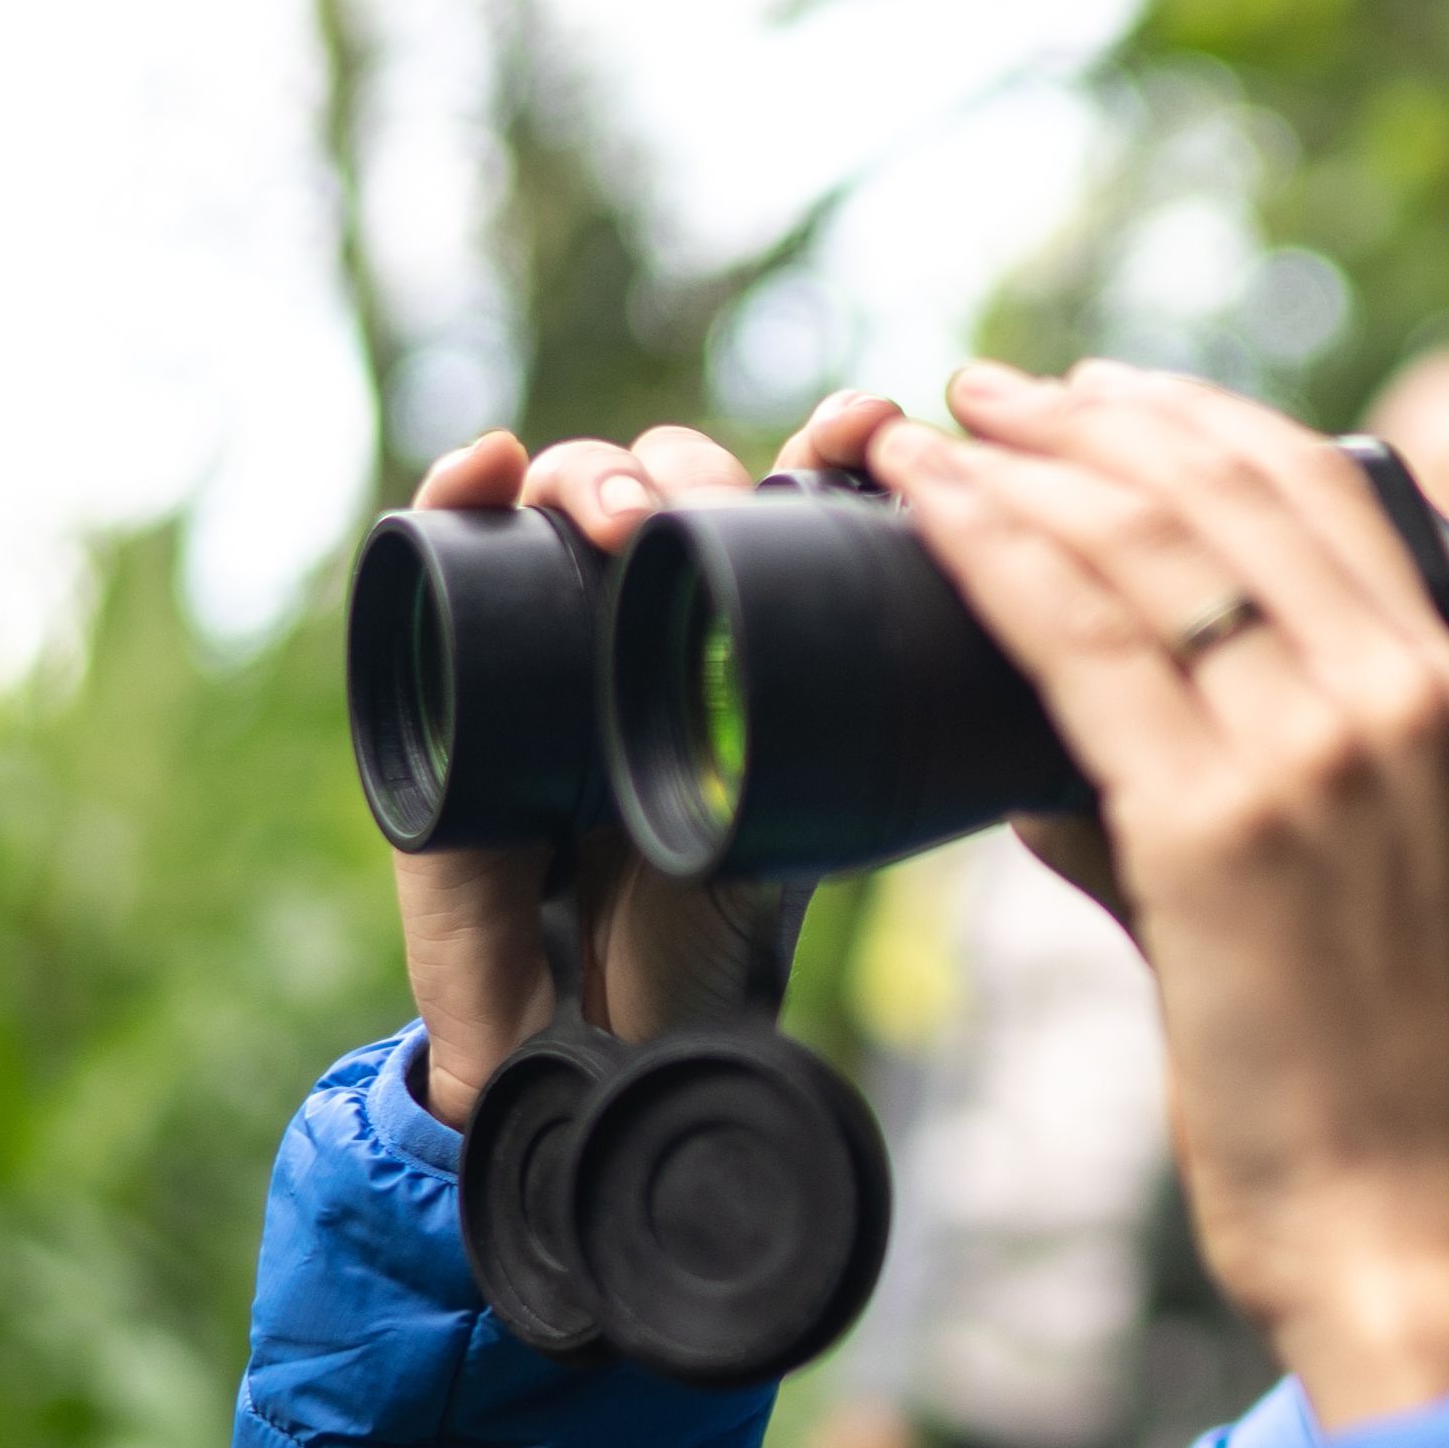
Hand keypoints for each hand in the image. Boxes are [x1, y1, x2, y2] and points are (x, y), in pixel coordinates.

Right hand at [387, 395, 901, 1122]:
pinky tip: (485, 460)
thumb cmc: (696, 930)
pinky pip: (436, 552)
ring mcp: (538, 626)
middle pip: (664, 478)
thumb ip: (860, 786)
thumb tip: (1012, 754)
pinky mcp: (441, 667)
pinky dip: (452, 491)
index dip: (824, 444)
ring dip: (591, 472)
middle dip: (691, 466)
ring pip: (560, 495)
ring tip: (622, 517)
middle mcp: (638, 608)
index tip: (871, 425)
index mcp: (736, 629)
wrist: (584, 1022)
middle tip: (705, 510)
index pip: (779, 499)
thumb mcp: (797, 838)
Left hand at [871, 360, 1448, 1427]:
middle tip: (977, 392)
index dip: (1180, 414)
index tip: (1081, 392)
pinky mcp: (1218, 832)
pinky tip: (927, 513)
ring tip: (924, 437)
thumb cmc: (1363, 1076)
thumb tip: (1037, 745)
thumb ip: (1201, 793)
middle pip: (1217, 486)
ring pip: (1141, 544)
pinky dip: (992, 553)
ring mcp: (1311, 757)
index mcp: (1443, 694)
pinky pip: (1079, 646)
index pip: (1310, 486)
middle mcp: (1393, 698)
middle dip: (1080, 416)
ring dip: (1014, 465)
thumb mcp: (1337, 881)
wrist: (1407, 1220)